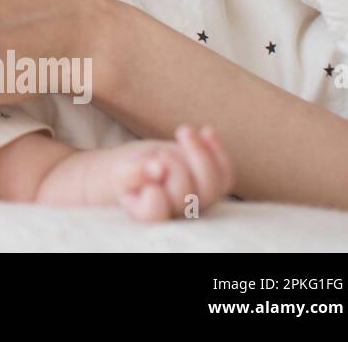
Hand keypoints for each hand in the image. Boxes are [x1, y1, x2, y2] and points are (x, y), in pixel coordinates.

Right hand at [105, 125, 234, 221]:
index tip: (147, 169)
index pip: (155, 211)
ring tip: (183, 131)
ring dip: (199, 153)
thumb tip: (157, 168)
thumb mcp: (121, 171)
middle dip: (172, 165)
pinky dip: (218, 151)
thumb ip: (134, 172)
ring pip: (211, 185)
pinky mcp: (212, 188)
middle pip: (186, 196)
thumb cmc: (127, 174)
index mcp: (148, 216)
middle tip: (160, 152)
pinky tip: (206, 132)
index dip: (153, 189)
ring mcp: (198, 204)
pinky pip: (225, 175)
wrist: (142, 171)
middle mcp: (177, 215)